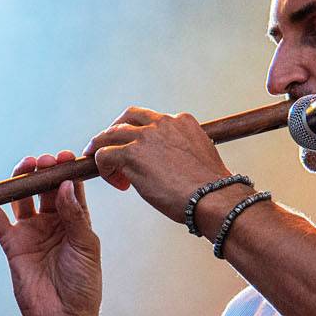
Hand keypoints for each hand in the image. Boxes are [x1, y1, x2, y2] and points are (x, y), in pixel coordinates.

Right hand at [0, 153, 102, 315]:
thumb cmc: (83, 285)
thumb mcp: (86, 246)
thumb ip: (75, 215)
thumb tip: (64, 185)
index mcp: (76, 221)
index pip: (70, 188)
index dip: (67, 170)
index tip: (66, 156)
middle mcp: (52, 223)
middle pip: (44, 188)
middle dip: (44, 170)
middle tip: (45, 161)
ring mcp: (31, 232)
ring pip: (22, 196)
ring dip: (22, 178)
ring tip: (26, 165)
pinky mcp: (12, 243)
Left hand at [86, 108, 233, 226]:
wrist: (213, 196)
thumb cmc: (210, 188)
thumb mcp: (199, 157)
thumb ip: (182, 152)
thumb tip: (170, 165)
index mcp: (181, 121)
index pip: (151, 120)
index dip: (141, 135)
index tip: (140, 150)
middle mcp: (162, 123)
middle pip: (127, 118)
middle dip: (115, 132)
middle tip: (108, 147)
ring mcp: (146, 137)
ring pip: (110, 134)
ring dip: (101, 148)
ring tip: (101, 164)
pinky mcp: (132, 154)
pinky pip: (104, 155)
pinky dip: (104, 168)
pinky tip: (115, 181)